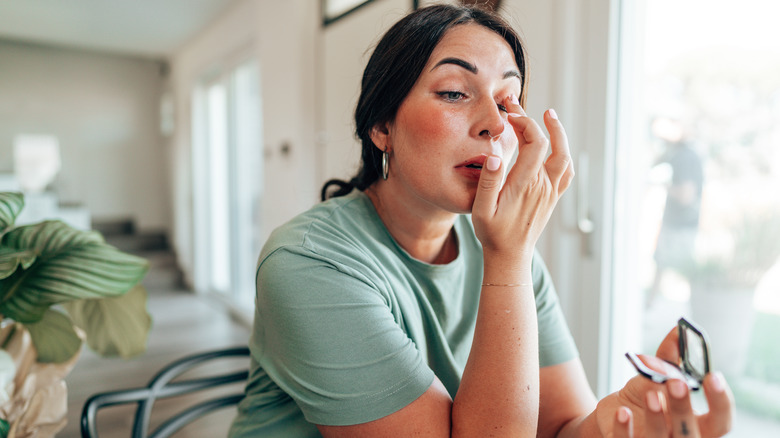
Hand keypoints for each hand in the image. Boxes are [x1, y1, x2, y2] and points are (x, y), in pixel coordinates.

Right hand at [472, 97, 573, 263]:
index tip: (509, 113)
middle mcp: (542, 186)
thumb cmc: (492, 233)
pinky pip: (566, 171)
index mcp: (525, 184)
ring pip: (564, 156)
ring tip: (548, 116)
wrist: (510, 256)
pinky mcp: (552, 198)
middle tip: (519, 105)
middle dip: (538, 120)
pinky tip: (556, 146)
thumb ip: (489, 182)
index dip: (524, 122)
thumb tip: (495, 155)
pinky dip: (563, 153)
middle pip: (550, 144)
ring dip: (558, 134)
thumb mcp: (481, 209)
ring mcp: (550, 192)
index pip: (534, 143)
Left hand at [596, 328, 734, 436]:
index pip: (722, 421)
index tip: (712, 376)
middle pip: (693, 433)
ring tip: (649, 392)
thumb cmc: (642, 399)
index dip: (721, 402)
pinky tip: (622, 411)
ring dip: (656, 416)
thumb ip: (667, 359)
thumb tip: (677, 333)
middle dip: (684, 408)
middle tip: (675, 382)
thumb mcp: (655, 378)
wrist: (613, 417)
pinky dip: (625, 428)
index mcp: (697, 424)